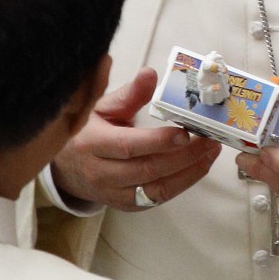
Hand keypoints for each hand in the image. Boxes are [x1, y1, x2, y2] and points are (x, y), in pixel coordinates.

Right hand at [52, 67, 220, 210]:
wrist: (68, 168)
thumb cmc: (90, 131)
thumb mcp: (102, 107)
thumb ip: (129, 93)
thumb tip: (150, 74)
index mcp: (93, 144)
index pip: (128, 146)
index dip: (157, 142)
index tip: (184, 133)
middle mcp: (102, 173)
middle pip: (148, 169)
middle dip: (184, 156)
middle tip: (209, 139)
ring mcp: (114, 194)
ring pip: (157, 189)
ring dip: (189, 172)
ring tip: (210, 152)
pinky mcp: (127, 205)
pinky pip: (158, 199)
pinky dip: (182, 183)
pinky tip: (198, 167)